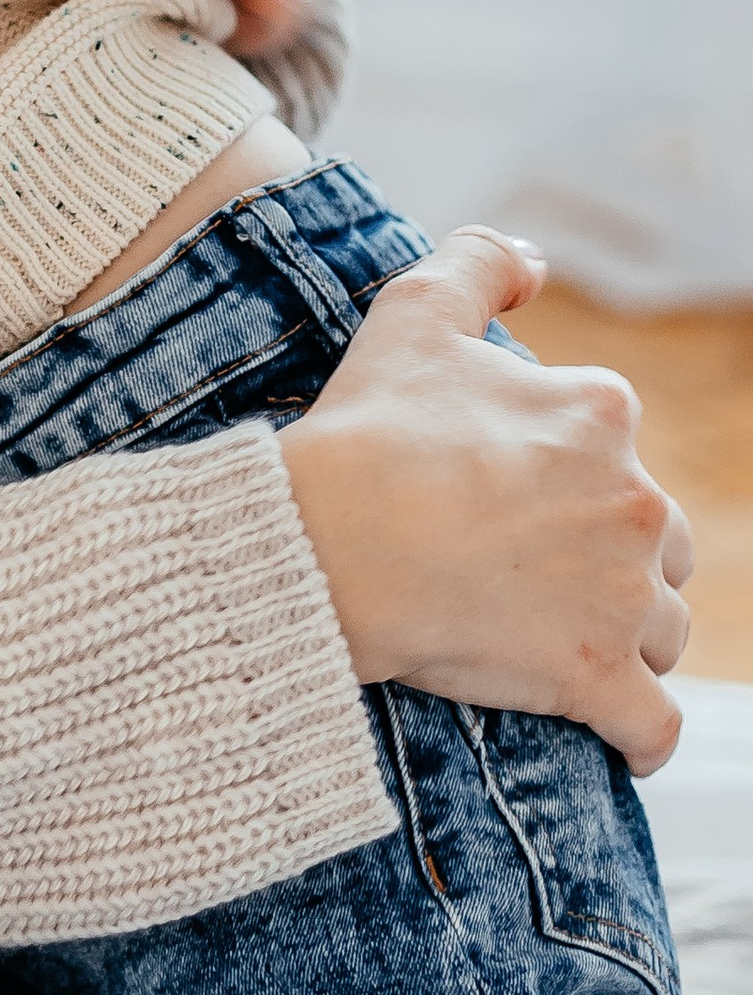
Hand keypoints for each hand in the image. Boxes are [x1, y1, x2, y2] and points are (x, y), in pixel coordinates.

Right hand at [280, 226, 693, 769]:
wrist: (331, 539)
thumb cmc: (369, 428)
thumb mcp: (415, 311)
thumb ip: (482, 263)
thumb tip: (537, 261)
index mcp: (601, 414)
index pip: (620, 453)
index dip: (567, 475)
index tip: (508, 496)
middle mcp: (634, 502)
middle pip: (660, 544)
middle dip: (614, 560)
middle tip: (530, 570)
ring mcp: (622, 596)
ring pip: (663, 628)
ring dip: (626, 637)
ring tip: (555, 638)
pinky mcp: (598, 676)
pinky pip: (655, 724)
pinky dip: (643, 733)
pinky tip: (623, 734)